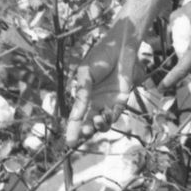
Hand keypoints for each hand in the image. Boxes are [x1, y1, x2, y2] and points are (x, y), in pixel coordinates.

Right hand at [64, 6, 151, 145]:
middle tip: (85, 132)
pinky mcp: (121, 99)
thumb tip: (75, 115)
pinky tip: (107, 111)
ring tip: (98, 119)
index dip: (73, 131)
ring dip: (100, 125)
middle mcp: (95, 103)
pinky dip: (111, 116)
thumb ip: (82, 95)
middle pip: (89, 124)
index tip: (70, 143)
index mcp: (84, 97)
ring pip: (103, 123)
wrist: (119, 47)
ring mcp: (108, 102)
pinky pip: (116, 113)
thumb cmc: (100, 57)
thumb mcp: (86, 75)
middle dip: (87, 131)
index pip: (77, 118)